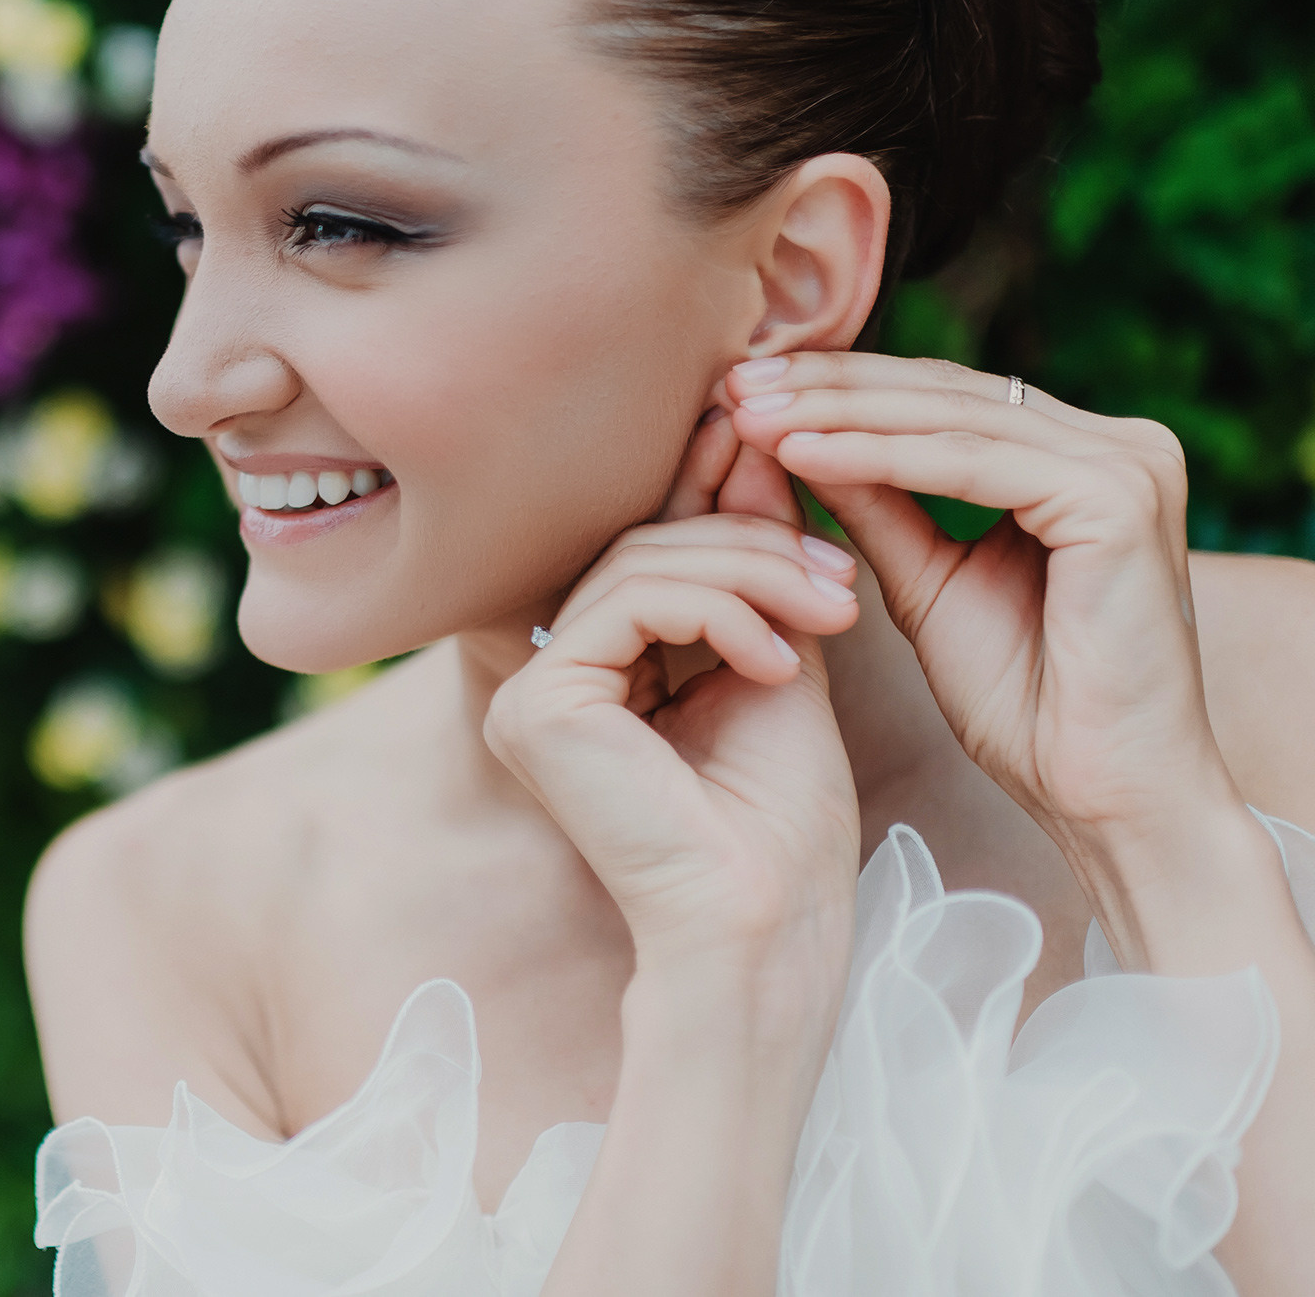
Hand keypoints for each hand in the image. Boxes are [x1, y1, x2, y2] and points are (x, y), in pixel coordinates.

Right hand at [485, 410, 862, 980]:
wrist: (774, 925)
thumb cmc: (784, 820)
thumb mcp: (780, 654)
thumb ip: (757, 563)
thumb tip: (750, 445)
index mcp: (595, 665)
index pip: (652, 546)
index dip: (716, 492)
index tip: (794, 458)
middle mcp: (548, 672)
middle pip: (643, 543)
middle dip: (752, 537)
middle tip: (840, 578)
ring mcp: (530, 691)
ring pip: (640, 563)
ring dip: (752, 571)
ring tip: (833, 614)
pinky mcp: (537, 706)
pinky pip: (628, 603)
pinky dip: (718, 611)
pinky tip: (778, 660)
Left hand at [725, 352, 1242, 856]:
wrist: (1103, 796)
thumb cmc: (1026, 706)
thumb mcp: (926, 582)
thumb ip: (876, 503)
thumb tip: (792, 434)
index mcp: (1084, 458)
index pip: (942, 400)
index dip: (840, 389)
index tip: (742, 388)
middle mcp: (1122, 445)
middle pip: (944, 395)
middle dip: (827, 386)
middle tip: (731, 380)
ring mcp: (1129, 465)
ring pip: (948, 418)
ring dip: (836, 413)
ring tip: (746, 413)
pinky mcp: (1118, 498)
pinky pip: (967, 464)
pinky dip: (876, 456)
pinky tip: (798, 452)